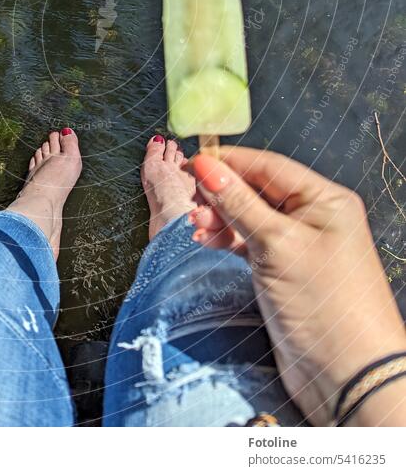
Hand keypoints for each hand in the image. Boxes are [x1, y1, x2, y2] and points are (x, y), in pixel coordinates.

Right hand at [185, 147, 405, 425]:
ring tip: (197, 227)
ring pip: (250, 216)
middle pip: (258, 189)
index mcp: (325, 200)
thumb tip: (206, 166)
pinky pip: (250, 241)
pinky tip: (208, 240)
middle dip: (222, 193)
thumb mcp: (276, 244)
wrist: (347, 375)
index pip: (268, 166)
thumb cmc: (324, 304)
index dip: (229, 162)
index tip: (193, 162)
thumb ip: (239, 203)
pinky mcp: (285, 270)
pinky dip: (228, 239)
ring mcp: (299, 244)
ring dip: (221, 217)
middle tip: (192, 199)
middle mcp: (315, 217)